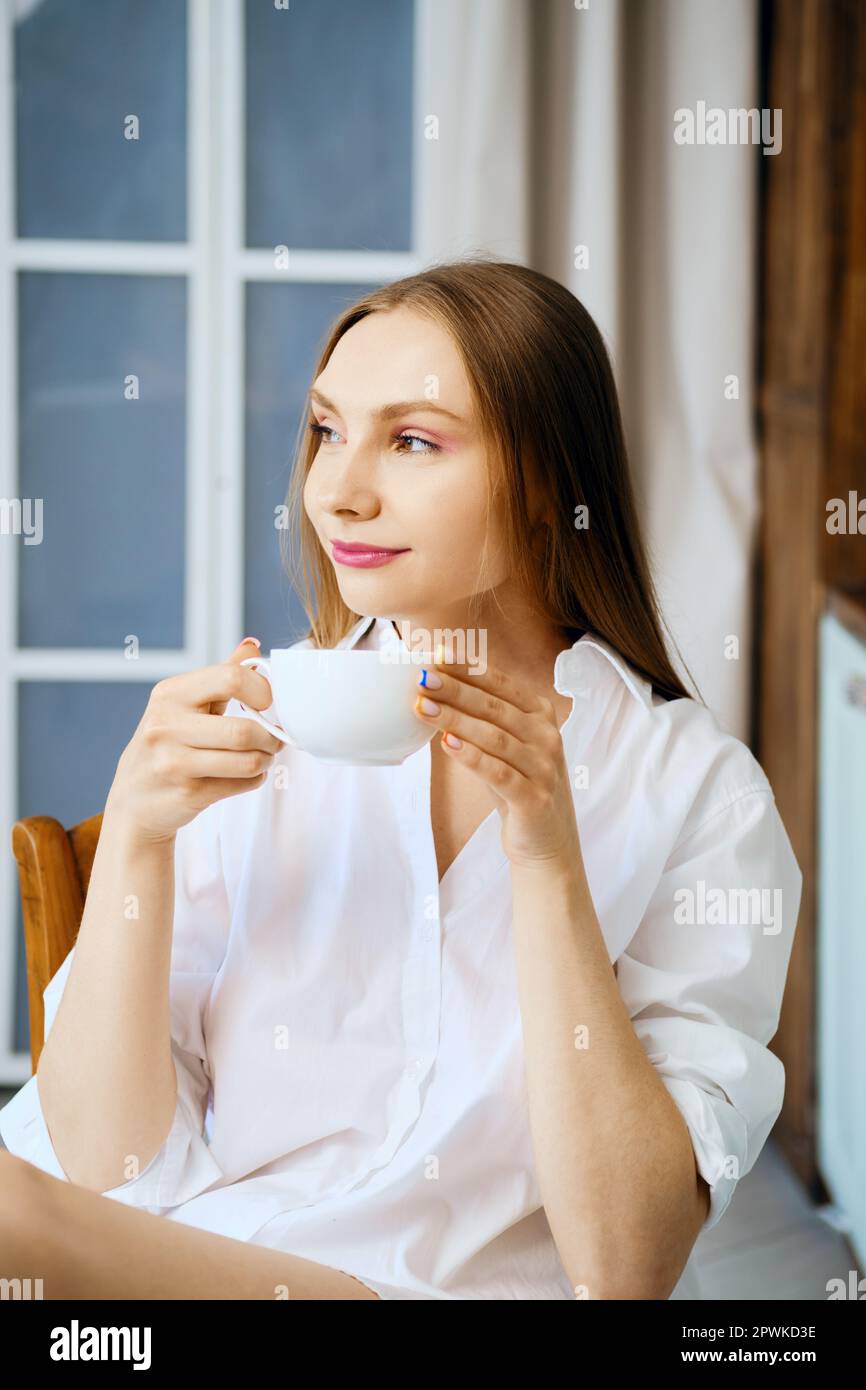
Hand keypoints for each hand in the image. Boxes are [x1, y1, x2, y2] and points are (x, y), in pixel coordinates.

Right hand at [106, 639, 282, 845]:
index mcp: (170, 694)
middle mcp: (167, 725)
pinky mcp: (188, 793)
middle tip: (274, 739)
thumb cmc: (167, 743)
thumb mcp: (184, 703)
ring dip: (266, 760)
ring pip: (248, 760)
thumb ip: (220, 675)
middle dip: (271, 737)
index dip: (262, 691)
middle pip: (243, 730)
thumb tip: (253, 645)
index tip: (269, 703)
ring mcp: (174, 762)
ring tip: (262, 756)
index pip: (231, 679)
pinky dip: (255, 778)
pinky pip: (242, 784)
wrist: (133, 799)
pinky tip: (245, 775)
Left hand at [413, 657, 580, 868]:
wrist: (547, 841)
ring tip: (423, 707)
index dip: (468, 670)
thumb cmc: (518, 785)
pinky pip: (498, 772)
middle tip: (423, 678)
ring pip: (494, 737)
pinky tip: (446, 743)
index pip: (501, 685)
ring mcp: (544, 768)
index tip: (436, 656)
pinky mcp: (534, 798)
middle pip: (495, 707)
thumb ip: (484, 719)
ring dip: (455, 720)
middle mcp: (547, 737)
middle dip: (456, 690)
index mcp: (541, 715)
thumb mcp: (506, 746)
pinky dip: (471, 756)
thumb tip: (437, 688)